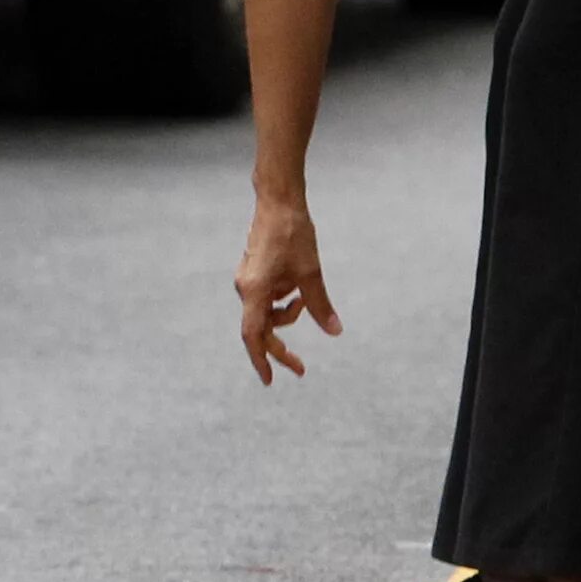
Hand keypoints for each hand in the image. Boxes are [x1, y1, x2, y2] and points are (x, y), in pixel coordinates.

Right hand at [234, 194, 344, 385]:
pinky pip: (268, 297)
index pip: (253, 335)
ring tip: (305, 298)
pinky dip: (284, 298)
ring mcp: (248, 279)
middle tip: (302, 367)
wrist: (278, 200)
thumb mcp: (310, 272)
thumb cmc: (292, 233)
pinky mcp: (254, 272)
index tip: (270, 381)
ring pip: (266, 312)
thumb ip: (319, 304)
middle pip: (260, 328)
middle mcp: (246, 288)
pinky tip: (296, 283)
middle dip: (280, 348)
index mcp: (254, 290)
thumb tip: (334, 331)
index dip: (260, 360)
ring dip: (288, 314)